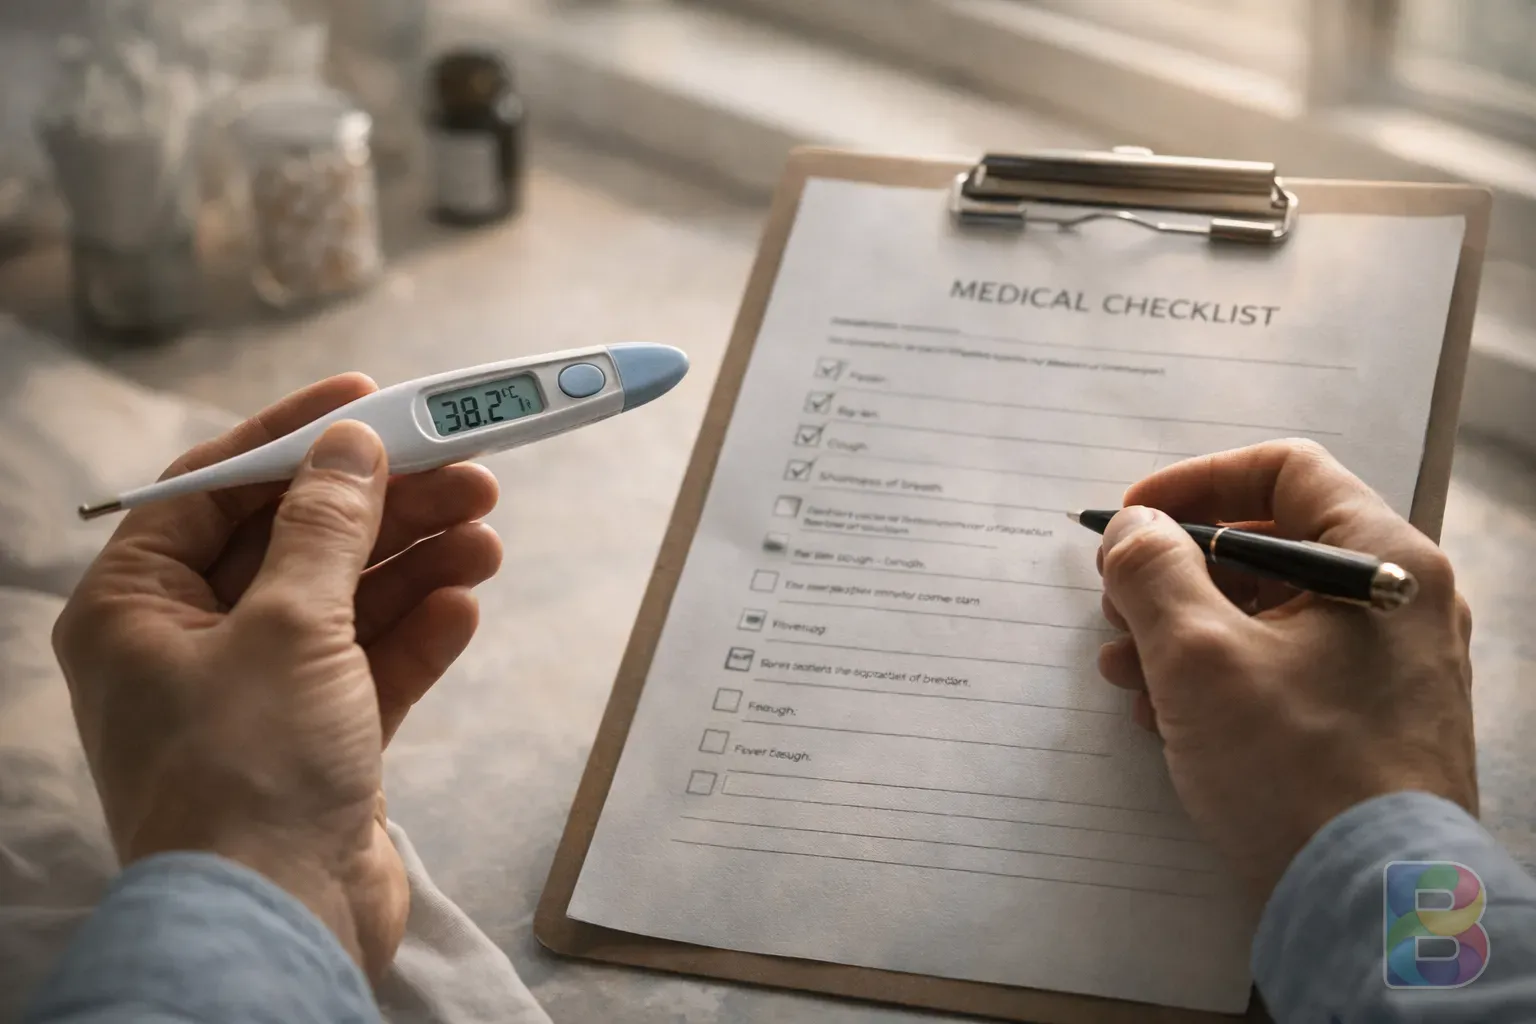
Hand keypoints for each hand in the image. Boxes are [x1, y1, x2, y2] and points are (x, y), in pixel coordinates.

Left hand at [52, 375, 502, 977]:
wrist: (280, 924)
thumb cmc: (250, 769)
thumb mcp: (289, 624)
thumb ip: (325, 527)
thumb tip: (351, 447)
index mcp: (138, 607)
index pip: (214, 489)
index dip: (296, 437)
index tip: (373, 399)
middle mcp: (189, 645)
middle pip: (297, 542)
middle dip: (385, 507)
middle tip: (470, 471)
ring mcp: (257, 696)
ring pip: (345, 601)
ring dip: (416, 564)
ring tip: (489, 533)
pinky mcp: (317, 741)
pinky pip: (370, 665)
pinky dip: (418, 632)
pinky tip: (466, 604)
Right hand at [1096, 439, 1474, 901]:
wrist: (1376, 903)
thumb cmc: (1298, 770)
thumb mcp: (1199, 658)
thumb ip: (1153, 574)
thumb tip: (1131, 529)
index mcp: (1381, 559)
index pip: (1285, 471)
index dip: (1195, 483)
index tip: (1131, 520)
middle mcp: (1396, 600)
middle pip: (1268, 544)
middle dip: (1175, 572)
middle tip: (1117, 604)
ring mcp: (1386, 664)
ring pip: (1266, 612)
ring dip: (1181, 630)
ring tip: (1125, 670)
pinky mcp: (1365, 719)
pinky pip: (1281, 667)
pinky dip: (1217, 676)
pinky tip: (1165, 715)